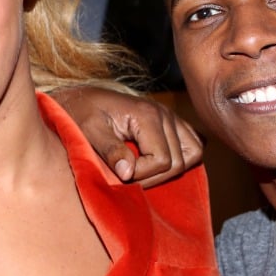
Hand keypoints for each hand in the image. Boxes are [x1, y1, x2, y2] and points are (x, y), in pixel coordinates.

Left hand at [49, 86, 202, 186]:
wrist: (82, 98)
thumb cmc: (82, 113)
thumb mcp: (90, 131)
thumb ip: (110, 150)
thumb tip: (128, 173)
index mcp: (148, 114)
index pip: (162, 159)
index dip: (142, 174)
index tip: (119, 173)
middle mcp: (165, 114)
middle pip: (179, 161)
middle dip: (154, 176)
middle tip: (128, 177)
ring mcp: (171, 118)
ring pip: (193, 153)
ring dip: (172, 169)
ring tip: (144, 172)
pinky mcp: (171, 123)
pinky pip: (193, 143)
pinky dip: (182, 157)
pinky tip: (159, 163)